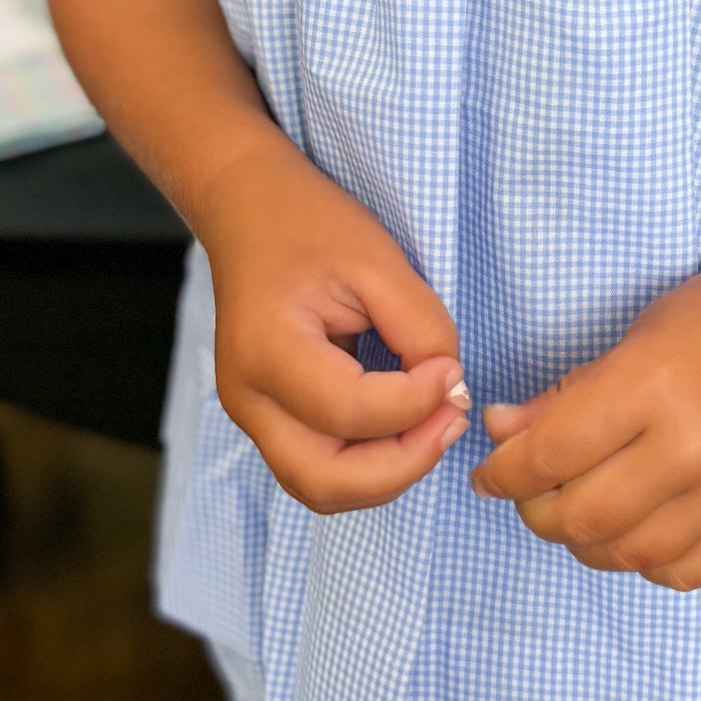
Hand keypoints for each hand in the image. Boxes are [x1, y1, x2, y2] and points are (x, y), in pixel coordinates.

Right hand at [197, 141, 471, 514]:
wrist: (248, 211)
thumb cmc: (310, 225)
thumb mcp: (379, 260)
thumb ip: (420, 327)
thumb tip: (450, 388)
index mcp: (267, 349)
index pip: (349, 411)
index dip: (416, 402)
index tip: (453, 370)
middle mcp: (247, 397)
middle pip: (325, 482)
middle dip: (402, 465)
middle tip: (451, 420)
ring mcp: (251, 414)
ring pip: (321, 489)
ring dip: (388, 474)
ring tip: (435, 424)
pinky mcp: (267, 418)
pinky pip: (319, 468)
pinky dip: (369, 465)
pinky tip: (406, 425)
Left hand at [468, 238, 700, 591]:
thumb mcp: (637, 335)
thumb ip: (567, 395)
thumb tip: (500, 434)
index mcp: (652, 384)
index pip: (546, 456)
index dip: (501, 473)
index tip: (488, 472)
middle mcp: (694, 445)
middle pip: (579, 517)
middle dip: (535, 510)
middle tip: (530, 492)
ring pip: (626, 554)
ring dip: (584, 540)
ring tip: (579, 509)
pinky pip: (683, 572)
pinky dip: (645, 560)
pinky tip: (638, 526)